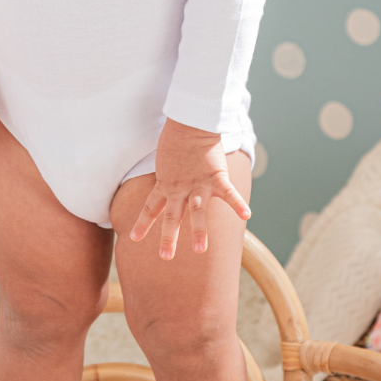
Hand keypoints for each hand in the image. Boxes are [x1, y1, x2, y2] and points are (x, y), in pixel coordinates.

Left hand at [129, 119, 249, 258]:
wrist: (189, 122)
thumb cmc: (176, 137)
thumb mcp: (165, 160)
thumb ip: (169, 174)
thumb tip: (169, 178)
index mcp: (165, 184)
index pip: (150, 208)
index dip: (142, 224)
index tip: (133, 239)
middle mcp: (180, 189)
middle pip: (172, 217)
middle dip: (169, 238)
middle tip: (165, 258)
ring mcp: (198, 185)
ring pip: (197, 212)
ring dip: (198, 232)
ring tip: (199, 250)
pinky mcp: (215, 177)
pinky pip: (228, 193)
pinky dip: (238, 204)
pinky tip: (247, 216)